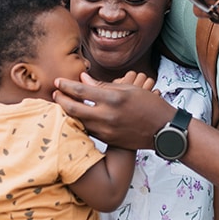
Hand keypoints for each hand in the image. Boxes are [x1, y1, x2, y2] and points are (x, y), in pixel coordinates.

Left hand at [55, 74, 174, 149]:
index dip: (66, 85)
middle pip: (74, 108)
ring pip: (78, 121)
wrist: (164, 130)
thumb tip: (83, 79)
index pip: (81, 90)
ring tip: (62, 104)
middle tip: (54, 93)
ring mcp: (107, 130)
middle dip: (60, 100)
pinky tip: (75, 117)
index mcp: (113, 98)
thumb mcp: (129, 89)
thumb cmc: (149, 105)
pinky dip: (79, 123)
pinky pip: (88, 130)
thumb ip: (103, 85)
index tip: (58, 81)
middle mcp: (108, 115)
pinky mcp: (108, 139)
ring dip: (67, 113)